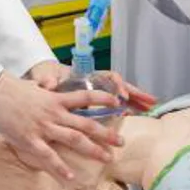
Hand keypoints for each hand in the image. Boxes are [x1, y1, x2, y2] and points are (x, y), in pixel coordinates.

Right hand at [0, 72, 122, 181]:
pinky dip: (60, 168)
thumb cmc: (11, 89)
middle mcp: (54, 113)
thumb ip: (46, 88)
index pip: (86, 97)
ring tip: (108, 158)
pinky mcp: (30, 139)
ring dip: (93, 149)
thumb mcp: (34, 86)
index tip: (119, 103)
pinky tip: (71, 178)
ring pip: (74, 139)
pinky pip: (48, 156)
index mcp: (56, 99)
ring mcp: (44, 127)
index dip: (104, 99)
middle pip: (86, 123)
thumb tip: (50, 84)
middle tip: (122, 142)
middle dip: (106, 133)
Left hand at [26, 61, 156, 111]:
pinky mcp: (93, 102)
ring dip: (136, 100)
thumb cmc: (44, 75)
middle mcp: (94, 82)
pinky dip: (127, 108)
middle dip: (135, 94)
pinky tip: (137, 114)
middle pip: (120, 86)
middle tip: (150, 102)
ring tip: (151, 107)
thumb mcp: (43, 76)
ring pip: (121, 95)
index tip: (121, 98)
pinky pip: (114, 105)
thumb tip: (49, 84)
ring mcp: (96, 91)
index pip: (107, 78)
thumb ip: (46, 80)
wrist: (39, 79)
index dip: (116, 86)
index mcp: (85, 76)